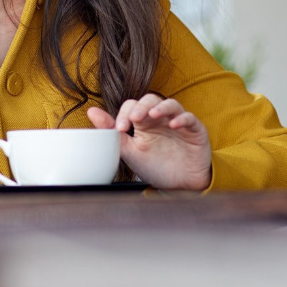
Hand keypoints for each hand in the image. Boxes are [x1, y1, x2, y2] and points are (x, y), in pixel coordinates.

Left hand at [87, 94, 211, 190]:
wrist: (179, 187)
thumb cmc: (155, 167)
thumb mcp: (131, 152)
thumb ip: (112, 133)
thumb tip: (91, 111)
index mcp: (143, 122)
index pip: (132, 106)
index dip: (125, 113)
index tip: (119, 129)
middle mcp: (160, 119)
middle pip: (150, 100)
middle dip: (141, 107)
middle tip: (134, 120)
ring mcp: (178, 123)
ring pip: (171, 104)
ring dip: (160, 107)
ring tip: (151, 115)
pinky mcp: (195, 130)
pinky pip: (190, 118)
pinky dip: (182, 119)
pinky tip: (174, 125)